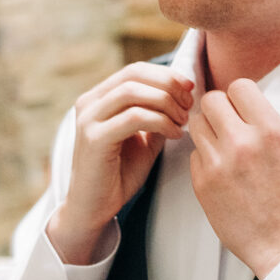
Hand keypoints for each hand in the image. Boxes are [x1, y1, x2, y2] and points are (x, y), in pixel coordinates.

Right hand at [48, 63, 193, 262]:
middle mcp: (89, 103)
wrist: (94, 208)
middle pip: (135, 75)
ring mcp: (88, 119)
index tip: (190, 89)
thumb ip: (157, 114)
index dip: (167, 74)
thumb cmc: (119, 174)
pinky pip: (133, 117)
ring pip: (134, 92)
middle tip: (189, 105)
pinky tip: (174, 134)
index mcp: (99, 98)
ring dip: (166, 103)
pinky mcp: (94, 139)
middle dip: (169, 86)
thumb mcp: (144, 138)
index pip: (136, 70)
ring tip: (182, 121)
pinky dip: (160, 121)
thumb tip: (183, 96)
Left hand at [188, 79, 279, 278]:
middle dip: (219, 108)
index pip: (240, 86)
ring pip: (196, 124)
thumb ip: (274, 123)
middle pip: (211, 100)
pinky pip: (194, 154)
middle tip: (228, 121)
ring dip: (208, 130)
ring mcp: (218, 163)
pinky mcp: (202, 183)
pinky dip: (205, 157)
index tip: (243, 105)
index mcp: (270, 131)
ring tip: (223, 144)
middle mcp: (242, 143)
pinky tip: (222, 170)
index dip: (240, 95)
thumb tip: (254, 103)